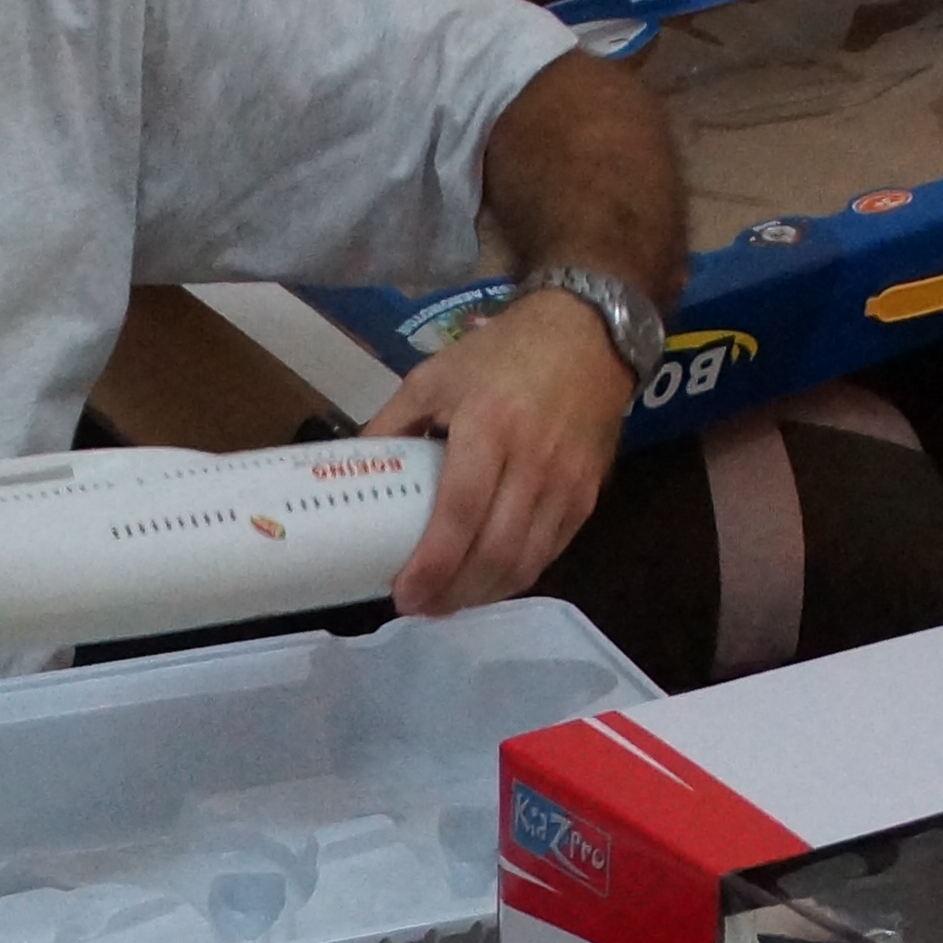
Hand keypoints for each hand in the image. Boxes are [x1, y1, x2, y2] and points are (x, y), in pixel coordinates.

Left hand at [364, 289, 629, 614]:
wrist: (587, 335)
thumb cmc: (502, 354)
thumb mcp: (434, 376)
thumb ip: (392, 423)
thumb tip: (354, 471)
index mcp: (489, 427)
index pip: (460, 513)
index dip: (433, 563)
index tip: (404, 593)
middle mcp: (534, 461)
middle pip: (496, 552)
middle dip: (455, 593)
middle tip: (420, 606)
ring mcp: (567, 483)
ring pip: (527, 563)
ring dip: (484, 594)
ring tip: (448, 602)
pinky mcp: (588, 496)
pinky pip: (551, 553)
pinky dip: (516, 577)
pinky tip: (487, 581)